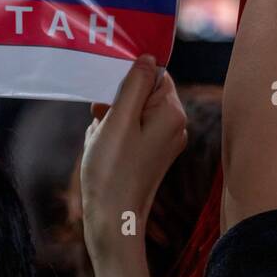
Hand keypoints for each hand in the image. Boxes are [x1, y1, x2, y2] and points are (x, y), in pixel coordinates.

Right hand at [80, 55, 187, 261]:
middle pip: (142, 93)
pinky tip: (101, 150)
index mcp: (172, 112)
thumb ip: (134, 85)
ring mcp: (165, 141)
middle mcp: (175, 125)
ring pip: (130, 113)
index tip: (109, 95)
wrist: (113, 219)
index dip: (128, 79)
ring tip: (101, 141)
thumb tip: (148, 57)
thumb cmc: (112, 169)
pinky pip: (130, 131)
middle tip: (101, 120)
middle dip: (116, 103)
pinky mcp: (152, 155)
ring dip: (110, 120)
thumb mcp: (119, 119)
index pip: (155, 74)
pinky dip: (112, 135)